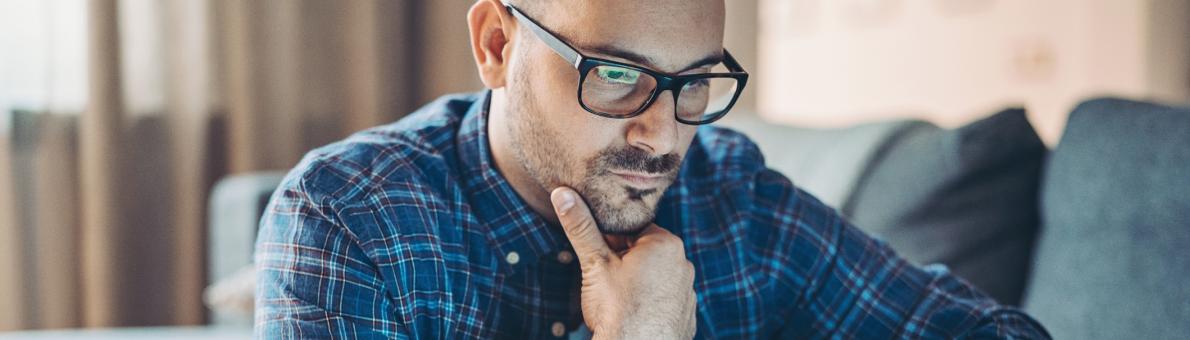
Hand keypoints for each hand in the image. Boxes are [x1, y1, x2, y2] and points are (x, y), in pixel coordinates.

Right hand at [550, 187, 696, 339]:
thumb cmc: (617, 310)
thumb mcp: (595, 263)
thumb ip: (581, 226)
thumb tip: (563, 194)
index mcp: (664, 244)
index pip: (633, 229)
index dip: (610, 242)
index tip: (598, 257)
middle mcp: (683, 263)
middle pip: (644, 252)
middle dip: (623, 262)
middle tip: (604, 281)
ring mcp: (688, 291)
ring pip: (654, 276)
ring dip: (636, 282)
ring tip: (617, 301)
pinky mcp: (686, 314)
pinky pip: (664, 299)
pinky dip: (649, 303)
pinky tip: (632, 314)